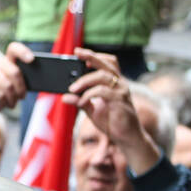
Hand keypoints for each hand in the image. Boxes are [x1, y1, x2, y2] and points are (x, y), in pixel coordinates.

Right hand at [0, 41, 32, 136]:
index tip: (31, 60)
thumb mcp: (16, 86)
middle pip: (14, 72)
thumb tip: (39, 79)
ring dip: (12, 97)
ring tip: (13, 103)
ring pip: (7, 85)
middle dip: (21, 87)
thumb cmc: (5, 95)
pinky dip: (3, 101)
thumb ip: (25, 79)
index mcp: (7, 61)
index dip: (22, 52)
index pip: (13, 49)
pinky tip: (4, 103)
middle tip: (22, 97)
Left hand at [63, 47, 159, 174]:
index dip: (94, 56)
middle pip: (107, 64)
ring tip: (72, 88)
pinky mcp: (121, 101)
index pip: (107, 63)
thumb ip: (80, 102)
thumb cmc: (111, 122)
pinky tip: (81, 102)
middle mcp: (120, 84)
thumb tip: (64, 97)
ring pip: (104, 76)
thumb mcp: (92, 111)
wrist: (126, 137)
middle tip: (76, 55)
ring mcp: (122, 91)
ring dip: (85, 80)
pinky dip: (89, 95)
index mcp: (114, 83)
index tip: (78, 52)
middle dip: (91, 57)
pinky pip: (104, 92)